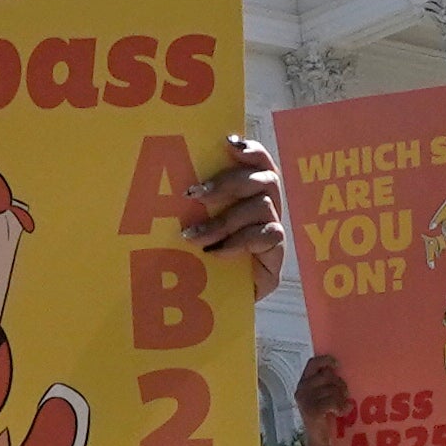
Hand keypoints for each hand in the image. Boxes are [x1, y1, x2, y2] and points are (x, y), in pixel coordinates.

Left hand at [183, 137, 290, 300]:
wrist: (209, 302)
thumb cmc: (195, 258)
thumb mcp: (191, 224)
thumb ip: (192, 204)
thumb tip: (169, 183)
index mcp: (250, 194)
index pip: (260, 163)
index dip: (251, 150)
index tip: (228, 143)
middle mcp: (268, 208)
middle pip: (265, 179)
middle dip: (228, 183)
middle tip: (192, 194)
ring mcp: (274, 231)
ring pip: (262, 206)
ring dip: (223, 220)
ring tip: (192, 236)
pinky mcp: (277, 257)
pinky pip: (267, 236)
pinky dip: (238, 242)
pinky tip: (214, 253)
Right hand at [295, 351, 350, 443]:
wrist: (319, 441)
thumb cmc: (325, 417)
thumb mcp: (324, 395)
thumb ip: (327, 382)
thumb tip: (338, 369)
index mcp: (303, 383)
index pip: (312, 363)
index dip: (325, 360)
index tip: (337, 364)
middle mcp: (301, 389)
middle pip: (328, 376)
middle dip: (340, 385)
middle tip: (343, 397)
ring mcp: (305, 400)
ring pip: (333, 389)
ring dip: (342, 398)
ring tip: (342, 407)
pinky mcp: (312, 410)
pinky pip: (334, 402)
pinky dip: (342, 407)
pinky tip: (342, 413)